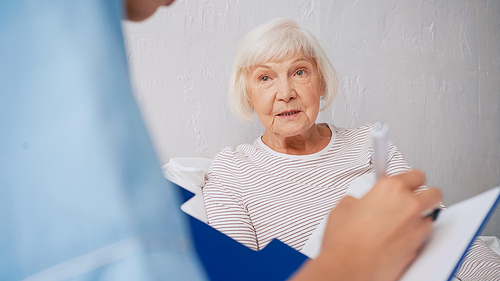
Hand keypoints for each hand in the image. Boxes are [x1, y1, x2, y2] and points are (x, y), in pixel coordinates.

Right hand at [291, 170, 441, 280]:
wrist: (348, 268)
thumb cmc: (344, 242)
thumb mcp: (342, 208)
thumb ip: (358, 200)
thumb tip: (360, 203)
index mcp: (390, 188)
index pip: (414, 174)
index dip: (409, 179)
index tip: (406, 182)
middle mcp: (408, 205)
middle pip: (433, 193)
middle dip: (425, 195)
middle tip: (414, 198)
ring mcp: (416, 227)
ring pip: (432, 216)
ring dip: (421, 217)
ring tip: (404, 222)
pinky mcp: (418, 247)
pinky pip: (425, 236)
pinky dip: (416, 235)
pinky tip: (401, 237)